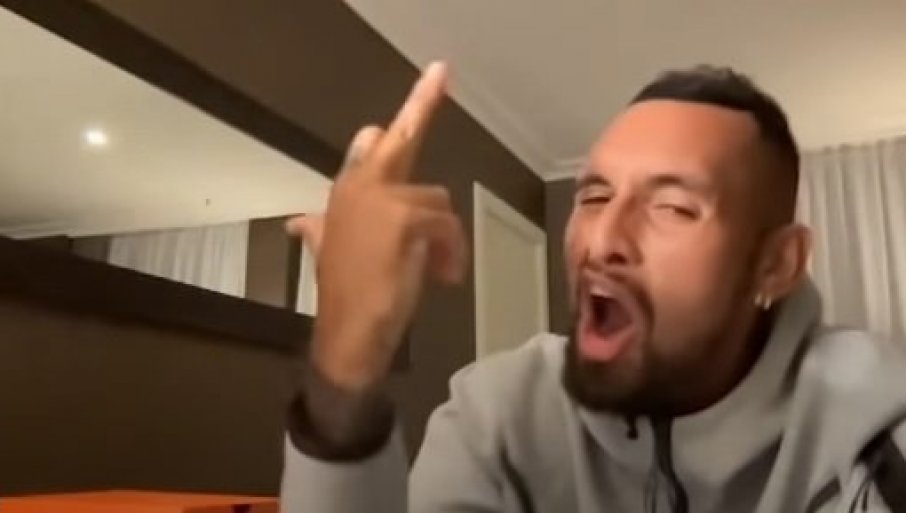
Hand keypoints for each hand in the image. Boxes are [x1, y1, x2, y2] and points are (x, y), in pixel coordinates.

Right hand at [286, 62, 466, 391]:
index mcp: (345, 193)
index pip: (368, 145)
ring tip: (440, 269)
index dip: (392, 124)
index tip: (424, 85)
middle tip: (441, 71)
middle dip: (422, 101)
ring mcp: (381, 199)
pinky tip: (445, 276)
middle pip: (398, 139)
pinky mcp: (404, 218)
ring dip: (446, 237)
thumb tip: (297, 223)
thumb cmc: (346, 295)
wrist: (348, 333)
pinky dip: (452, 252)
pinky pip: (446, 224)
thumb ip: (315, 230)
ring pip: (437, 200)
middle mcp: (359, 187)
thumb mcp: (330, 253)